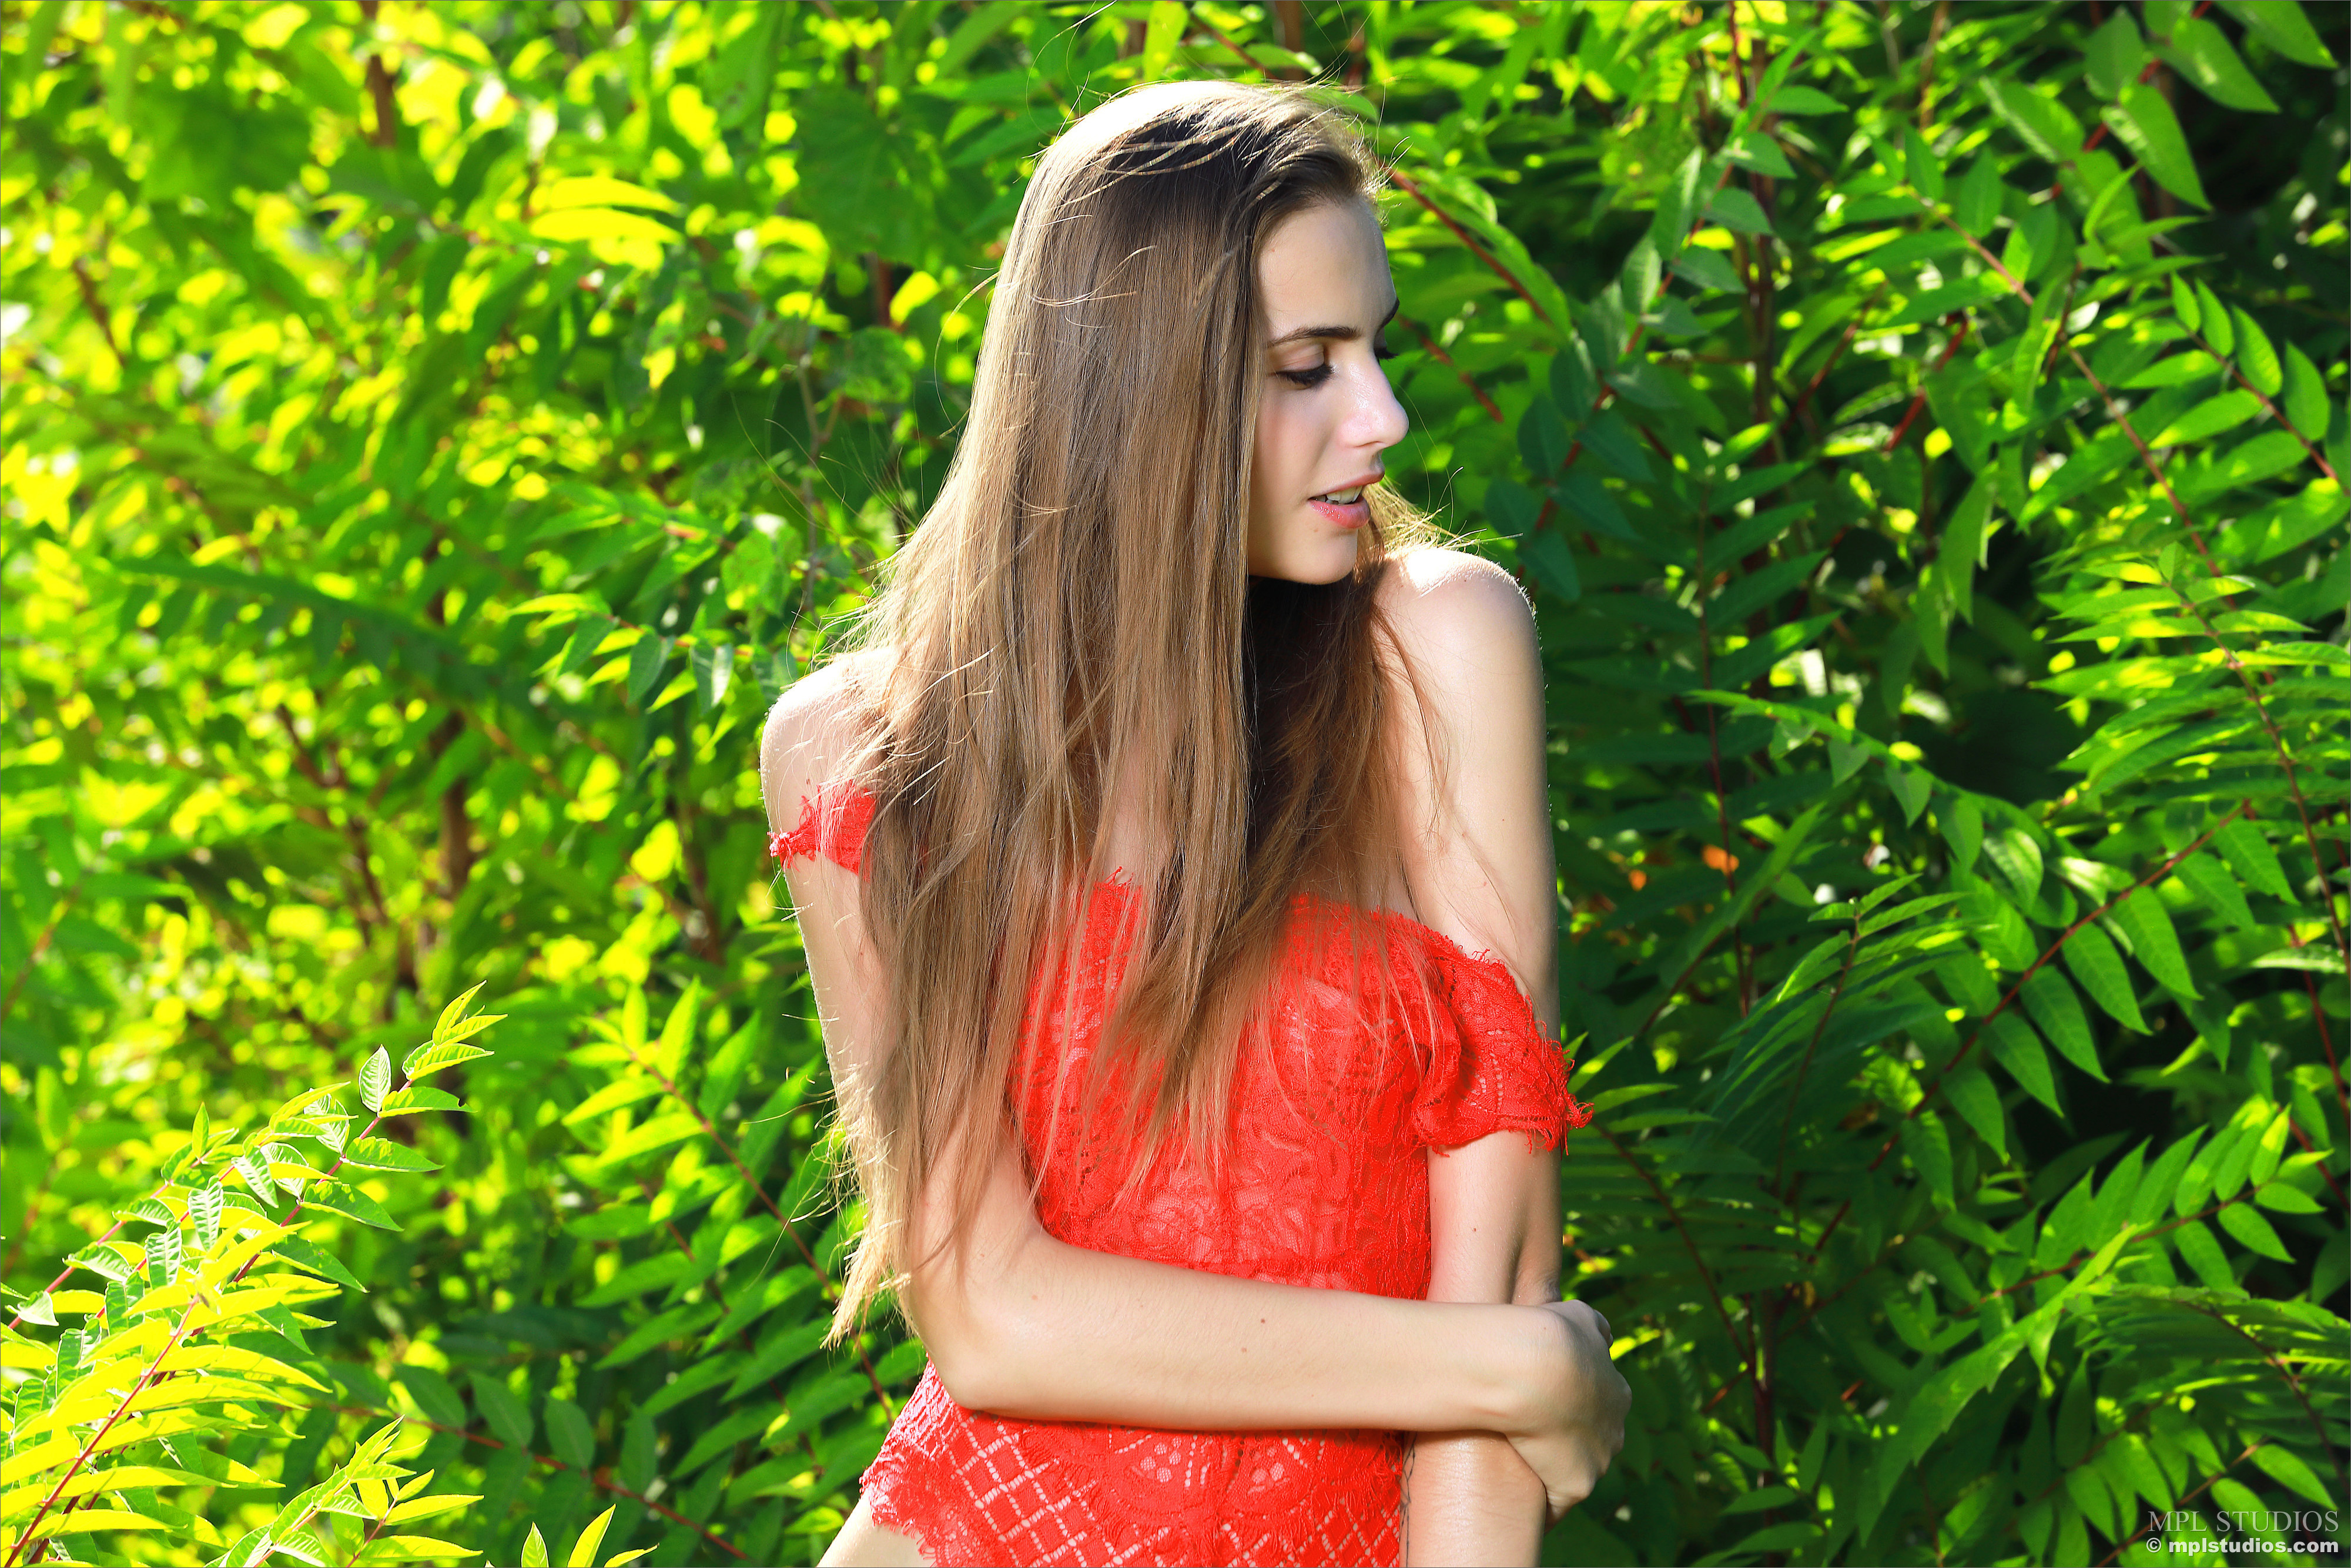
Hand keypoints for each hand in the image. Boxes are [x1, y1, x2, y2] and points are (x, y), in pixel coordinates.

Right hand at [1499, 1300, 1628, 1523]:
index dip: (1569, 1410)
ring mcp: (1599, 1461)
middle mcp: (1615, 1432)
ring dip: (1553, 1475)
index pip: (1596, 1411)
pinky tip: (1518, 1510)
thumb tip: (1603, 1338)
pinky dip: (1541, 1511)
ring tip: (1518, 1474)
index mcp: (1617, 1394)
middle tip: (1527, 1439)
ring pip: (1577, 1475)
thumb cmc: (1550, 1335)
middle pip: (1593, 1446)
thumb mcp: (1580, 1316)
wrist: (1535, 1366)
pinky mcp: (1576, 1486)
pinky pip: (1557, 1507)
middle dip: (1568, 1446)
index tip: (1540, 1408)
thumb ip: (1595, 1328)